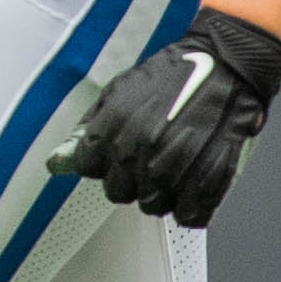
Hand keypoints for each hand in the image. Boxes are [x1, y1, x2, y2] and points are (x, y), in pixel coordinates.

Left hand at [46, 7, 280, 228]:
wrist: (224, 66)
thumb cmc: (172, 76)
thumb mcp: (119, 91)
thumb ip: (87, 129)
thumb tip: (56, 163)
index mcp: (112, 129)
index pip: (88, 168)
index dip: (102, 160)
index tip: (116, 152)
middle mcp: (138, 152)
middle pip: (118, 193)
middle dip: (129, 179)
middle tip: (148, 158)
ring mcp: (172, 170)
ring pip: (153, 206)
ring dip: (161, 192)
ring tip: (174, 165)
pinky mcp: (206, 183)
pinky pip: (188, 215)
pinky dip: (191, 205)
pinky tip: (194, 180)